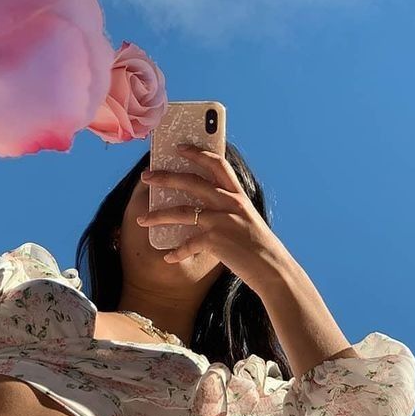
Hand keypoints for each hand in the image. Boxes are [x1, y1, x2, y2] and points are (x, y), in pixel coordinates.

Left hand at [138, 143, 288, 292]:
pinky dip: (177, 252)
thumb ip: (228, 206)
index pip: (216, 163)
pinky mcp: (216, 240)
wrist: (273, 269)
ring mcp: (222, 220)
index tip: (179, 147)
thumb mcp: (246, 217)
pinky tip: (169, 257)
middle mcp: (229, 202)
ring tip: (141, 220)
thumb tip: (202, 200)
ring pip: (181, 212)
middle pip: (191, 182)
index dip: (197, 153)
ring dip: (158, 216)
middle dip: (165, 177)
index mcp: (237, 194)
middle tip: (146, 176)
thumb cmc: (258, 244)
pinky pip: (188, 243)